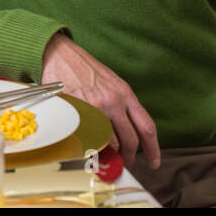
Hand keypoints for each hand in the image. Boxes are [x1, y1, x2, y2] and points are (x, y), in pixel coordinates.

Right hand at [42, 33, 159, 168]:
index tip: (154, 162)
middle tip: (126, 162)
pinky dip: (92, 145)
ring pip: (110, 142)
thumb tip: (127, 131)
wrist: (61, 54)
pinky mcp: (77, 110)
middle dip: (129, 157)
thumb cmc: (85, 68)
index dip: (153, 149)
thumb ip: (122, 105)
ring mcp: (95, 106)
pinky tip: (90, 145)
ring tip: (107, 156)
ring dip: (110, 154)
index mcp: (125, 94)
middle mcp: (113, 101)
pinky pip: (89, 136)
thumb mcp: (112, 82)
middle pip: (130, 140)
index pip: (146, 127)